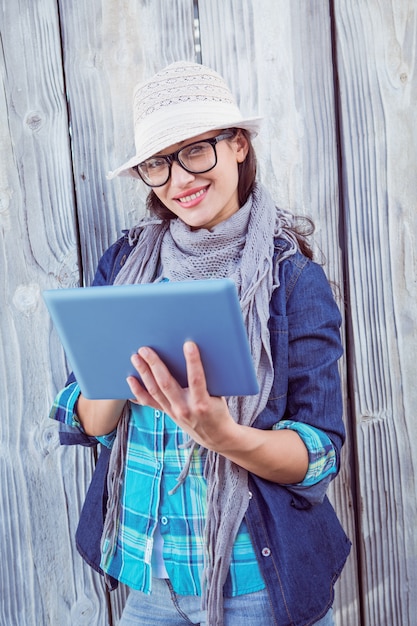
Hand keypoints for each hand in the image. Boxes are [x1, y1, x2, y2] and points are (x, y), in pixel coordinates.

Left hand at [127, 341, 308, 482]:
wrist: (216, 437)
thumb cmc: (219, 410)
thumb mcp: (219, 395)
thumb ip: (208, 379)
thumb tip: (195, 354)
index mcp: (202, 403)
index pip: (196, 379)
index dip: (193, 362)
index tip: (189, 344)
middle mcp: (185, 409)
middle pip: (166, 384)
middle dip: (155, 365)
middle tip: (145, 349)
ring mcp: (174, 412)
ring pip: (155, 391)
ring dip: (144, 373)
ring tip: (136, 358)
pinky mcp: (168, 414)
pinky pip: (150, 402)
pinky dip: (138, 391)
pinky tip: (130, 379)